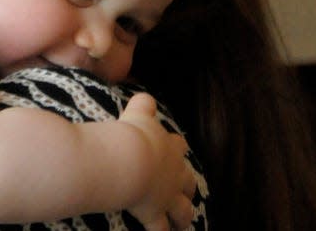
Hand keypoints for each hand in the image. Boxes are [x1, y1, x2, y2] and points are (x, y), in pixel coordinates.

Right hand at [118, 93, 195, 230]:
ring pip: (182, 209)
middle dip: (186, 186)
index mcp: (168, 147)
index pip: (178, 146)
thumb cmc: (131, 133)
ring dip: (182, 215)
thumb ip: (142, 104)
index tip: (174, 149)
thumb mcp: (137, 113)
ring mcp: (167, 195)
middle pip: (187, 180)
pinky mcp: (155, 213)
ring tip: (182, 223)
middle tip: (184, 190)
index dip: (175, 148)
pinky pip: (161, 228)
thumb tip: (146, 97)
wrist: (128, 159)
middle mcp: (173, 173)